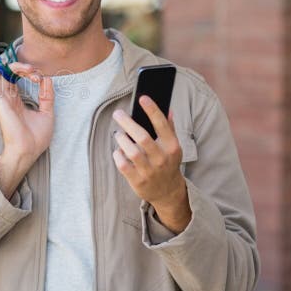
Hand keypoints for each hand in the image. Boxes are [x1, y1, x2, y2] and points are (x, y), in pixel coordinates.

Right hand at [0, 64, 53, 197]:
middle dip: (23, 67)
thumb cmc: (36, 138)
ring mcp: (2, 100)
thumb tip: (47, 79)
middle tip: (35, 71)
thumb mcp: (47, 113)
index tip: (41, 78)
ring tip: (29, 69)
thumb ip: (46, 96)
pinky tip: (11, 67)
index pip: (16, 78)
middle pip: (9, 74)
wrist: (29, 151)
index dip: (28, 72)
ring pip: (1, 74)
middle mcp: (7, 99)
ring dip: (15, 67)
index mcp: (16, 101)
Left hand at [111, 95, 190, 232]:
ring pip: (131, 151)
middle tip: (118, 114)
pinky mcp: (138, 181)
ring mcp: (149, 171)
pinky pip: (123, 165)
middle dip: (128, 123)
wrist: (168, 192)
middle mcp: (162, 159)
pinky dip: (118, 155)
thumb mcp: (173, 147)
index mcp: (172, 147)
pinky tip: (118, 151)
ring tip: (119, 134)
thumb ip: (169, 128)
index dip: (153, 110)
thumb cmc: (168, 163)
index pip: (163, 125)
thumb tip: (168, 109)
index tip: (143, 98)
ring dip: (121, 139)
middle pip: (143, 137)